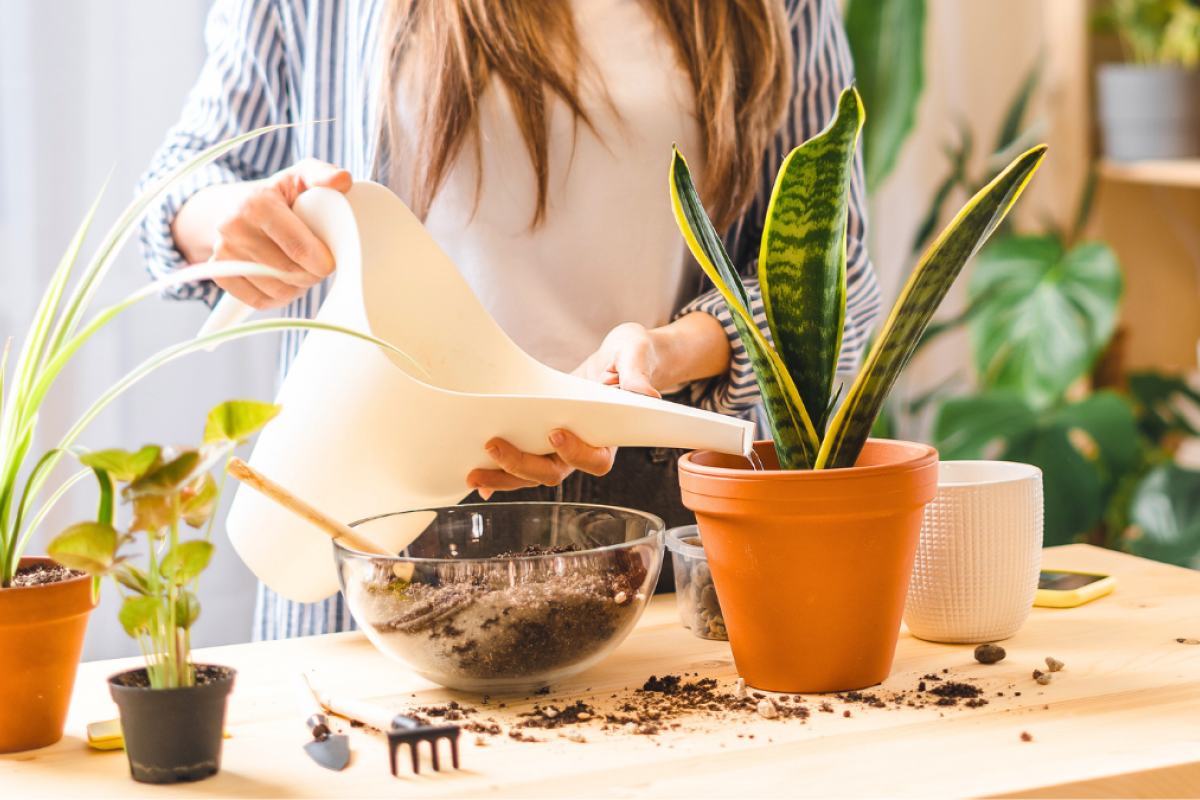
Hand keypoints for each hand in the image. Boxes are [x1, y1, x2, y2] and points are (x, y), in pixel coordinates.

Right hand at [173, 158, 352, 309]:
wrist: (240, 207)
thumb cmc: (280, 195)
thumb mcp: (300, 176)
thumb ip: (323, 175)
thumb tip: (343, 180)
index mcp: (257, 203)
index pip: (299, 248)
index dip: (322, 262)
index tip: (329, 260)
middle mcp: (233, 226)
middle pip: (290, 273)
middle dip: (312, 274)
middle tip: (317, 264)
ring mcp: (223, 250)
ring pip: (277, 290)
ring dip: (298, 288)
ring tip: (301, 270)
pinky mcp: (219, 272)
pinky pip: (259, 301)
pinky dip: (279, 298)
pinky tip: (284, 282)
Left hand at [466, 324, 662, 498]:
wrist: (621, 359)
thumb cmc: (631, 356)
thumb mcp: (634, 353)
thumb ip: (636, 373)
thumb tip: (644, 395)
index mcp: (611, 435)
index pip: (596, 459)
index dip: (576, 452)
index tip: (556, 432)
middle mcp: (584, 448)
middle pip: (555, 472)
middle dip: (523, 465)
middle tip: (495, 445)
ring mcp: (561, 448)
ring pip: (532, 474)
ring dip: (503, 476)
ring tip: (473, 473)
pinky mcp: (543, 441)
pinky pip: (522, 462)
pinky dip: (500, 475)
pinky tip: (478, 480)